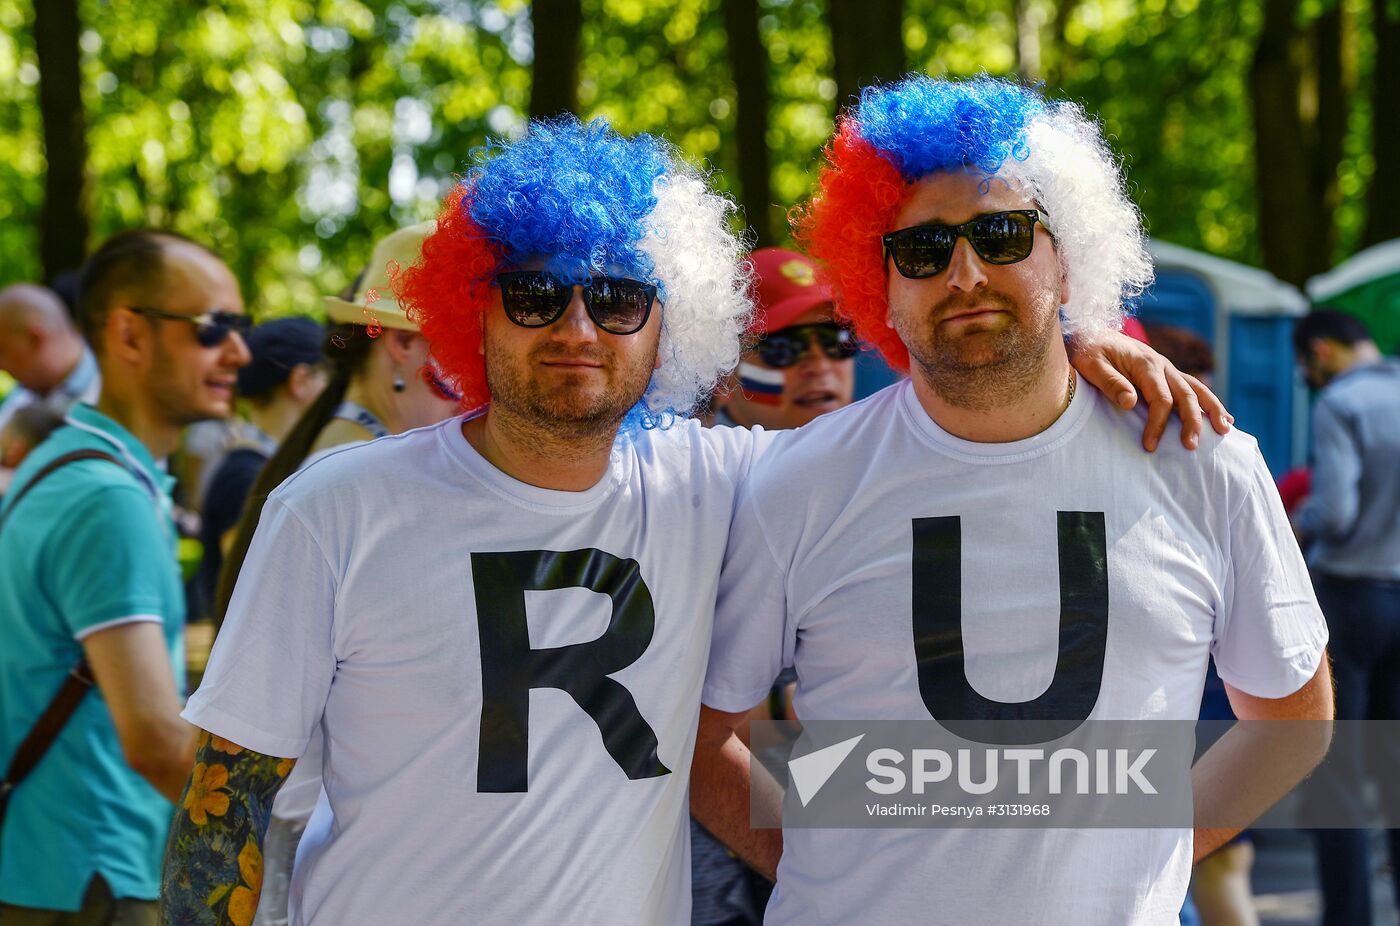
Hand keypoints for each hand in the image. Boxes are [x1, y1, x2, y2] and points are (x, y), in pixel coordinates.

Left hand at [1068, 330, 1232, 450]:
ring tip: (1225, 430)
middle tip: (1190, 446)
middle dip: (1191, 422)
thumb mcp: (1091, 365)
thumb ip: (1111, 383)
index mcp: (1145, 363)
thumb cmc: (1089, 351)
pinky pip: (1193, 387)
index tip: (1150, 445)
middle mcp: (1162, 364)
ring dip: (1212, 410)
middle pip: (1185, 395)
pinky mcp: (1167, 373)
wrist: (1091, 333)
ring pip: (1197, 389)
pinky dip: (1209, 402)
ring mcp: (1167, 368)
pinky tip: (1223, 418)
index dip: (1158, 423)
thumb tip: (1129, 403)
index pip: (1160, 399)